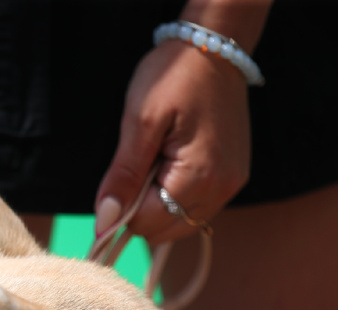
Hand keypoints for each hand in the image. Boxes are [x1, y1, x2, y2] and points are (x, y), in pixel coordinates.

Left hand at [93, 39, 251, 244]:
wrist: (212, 50)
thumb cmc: (173, 77)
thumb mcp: (139, 123)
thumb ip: (123, 176)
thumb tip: (105, 220)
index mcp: (198, 176)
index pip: (148, 224)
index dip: (122, 212)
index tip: (114, 185)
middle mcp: (221, 189)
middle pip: (165, 230)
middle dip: (141, 209)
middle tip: (138, 167)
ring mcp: (230, 185)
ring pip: (180, 223)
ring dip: (158, 205)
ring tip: (155, 163)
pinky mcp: (233, 177)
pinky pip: (196, 207)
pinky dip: (175, 198)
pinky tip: (169, 167)